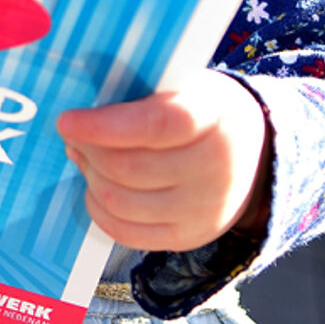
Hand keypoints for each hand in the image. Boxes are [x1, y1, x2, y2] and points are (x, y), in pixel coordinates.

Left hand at [58, 70, 271, 252]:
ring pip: (122, 202)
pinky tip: (95, 187)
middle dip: (89, 150)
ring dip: (91, 177)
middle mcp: (214, 170)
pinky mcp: (188, 237)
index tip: (67, 120)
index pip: (154, 127)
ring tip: (83, 156)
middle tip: (72, 135)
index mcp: (214, 120)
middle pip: (129, 168)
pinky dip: (101, 210)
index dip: (104, 126)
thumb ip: (144, 96)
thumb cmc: (207, 111)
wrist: (257, 156)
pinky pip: (128, 233)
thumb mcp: (188, 86)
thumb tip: (83, 114)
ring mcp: (203, 209)